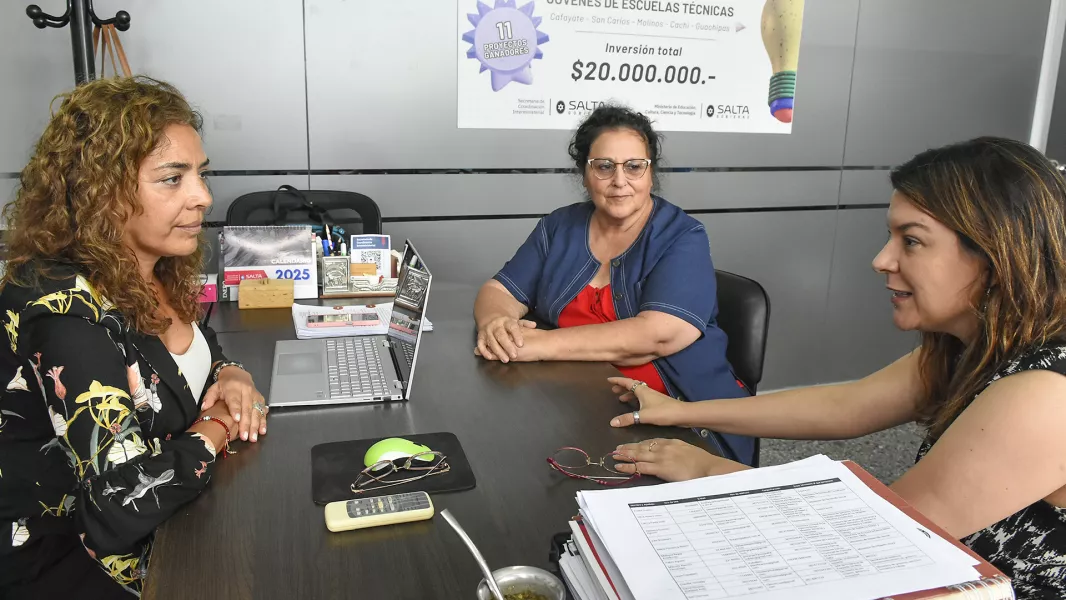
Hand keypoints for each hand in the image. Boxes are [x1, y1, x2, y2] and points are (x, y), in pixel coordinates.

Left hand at [201, 367, 266, 441]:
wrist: (238, 374)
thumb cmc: (225, 384)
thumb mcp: (214, 388)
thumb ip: (209, 397)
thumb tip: (204, 407)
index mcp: (233, 388)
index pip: (235, 400)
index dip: (236, 410)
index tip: (237, 419)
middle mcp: (246, 391)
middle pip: (247, 408)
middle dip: (246, 424)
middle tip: (245, 436)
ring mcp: (255, 395)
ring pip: (256, 411)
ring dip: (256, 425)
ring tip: (253, 437)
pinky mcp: (260, 399)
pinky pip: (262, 411)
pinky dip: (263, 422)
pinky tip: (262, 430)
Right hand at [475, 316, 536, 362]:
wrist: (490, 318)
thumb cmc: (506, 324)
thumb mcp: (515, 322)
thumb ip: (525, 324)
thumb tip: (534, 325)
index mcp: (506, 321)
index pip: (512, 327)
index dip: (516, 335)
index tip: (521, 344)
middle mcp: (496, 325)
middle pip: (501, 335)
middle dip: (507, 346)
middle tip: (514, 355)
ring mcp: (487, 331)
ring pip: (491, 341)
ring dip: (498, 351)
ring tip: (505, 360)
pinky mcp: (480, 336)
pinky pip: (481, 344)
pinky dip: (484, 351)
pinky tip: (490, 357)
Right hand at [607, 377, 685, 426]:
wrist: (682, 414)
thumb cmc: (663, 412)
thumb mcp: (643, 416)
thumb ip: (628, 419)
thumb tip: (612, 422)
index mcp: (642, 390)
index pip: (627, 382)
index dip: (617, 381)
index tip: (608, 380)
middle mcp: (647, 391)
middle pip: (632, 386)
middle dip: (622, 387)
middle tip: (613, 390)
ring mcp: (653, 397)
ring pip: (638, 393)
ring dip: (629, 394)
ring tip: (621, 399)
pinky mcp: (657, 403)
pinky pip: (642, 398)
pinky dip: (636, 400)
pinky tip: (635, 407)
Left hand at [613, 438, 748, 481]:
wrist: (708, 467)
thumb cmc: (703, 463)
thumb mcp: (689, 452)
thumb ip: (679, 453)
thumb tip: (675, 459)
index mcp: (671, 442)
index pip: (651, 442)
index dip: (639, 444)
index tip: (631, 445)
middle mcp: (663, 447)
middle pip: (641, 446)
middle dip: (628, 448)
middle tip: (617, 449)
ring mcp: (660, 457)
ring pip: (637, 455)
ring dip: (624, 455)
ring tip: (614, 455)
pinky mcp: (659, 468)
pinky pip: (640, 467)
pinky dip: (628, 466)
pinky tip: (619, 466)